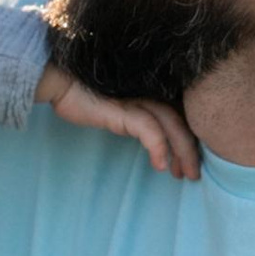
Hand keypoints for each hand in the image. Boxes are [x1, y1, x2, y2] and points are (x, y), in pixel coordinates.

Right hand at [36, 61, 201, 179]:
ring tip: (185, 175)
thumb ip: (137, 117)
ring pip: (172, 125)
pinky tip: (159, 166)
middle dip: (190, 150)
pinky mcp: (124, 108)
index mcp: (152, 91)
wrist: (60, 80)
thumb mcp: (119, 107)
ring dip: (182, 152)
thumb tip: (155, 140)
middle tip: (194, 174)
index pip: (182, 114)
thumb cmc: (86, 94)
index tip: (188, 163)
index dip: (190, 138)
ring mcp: (138, 99)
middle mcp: (150, 92)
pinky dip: (158, 148)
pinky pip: (149, 129)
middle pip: (182, 120)